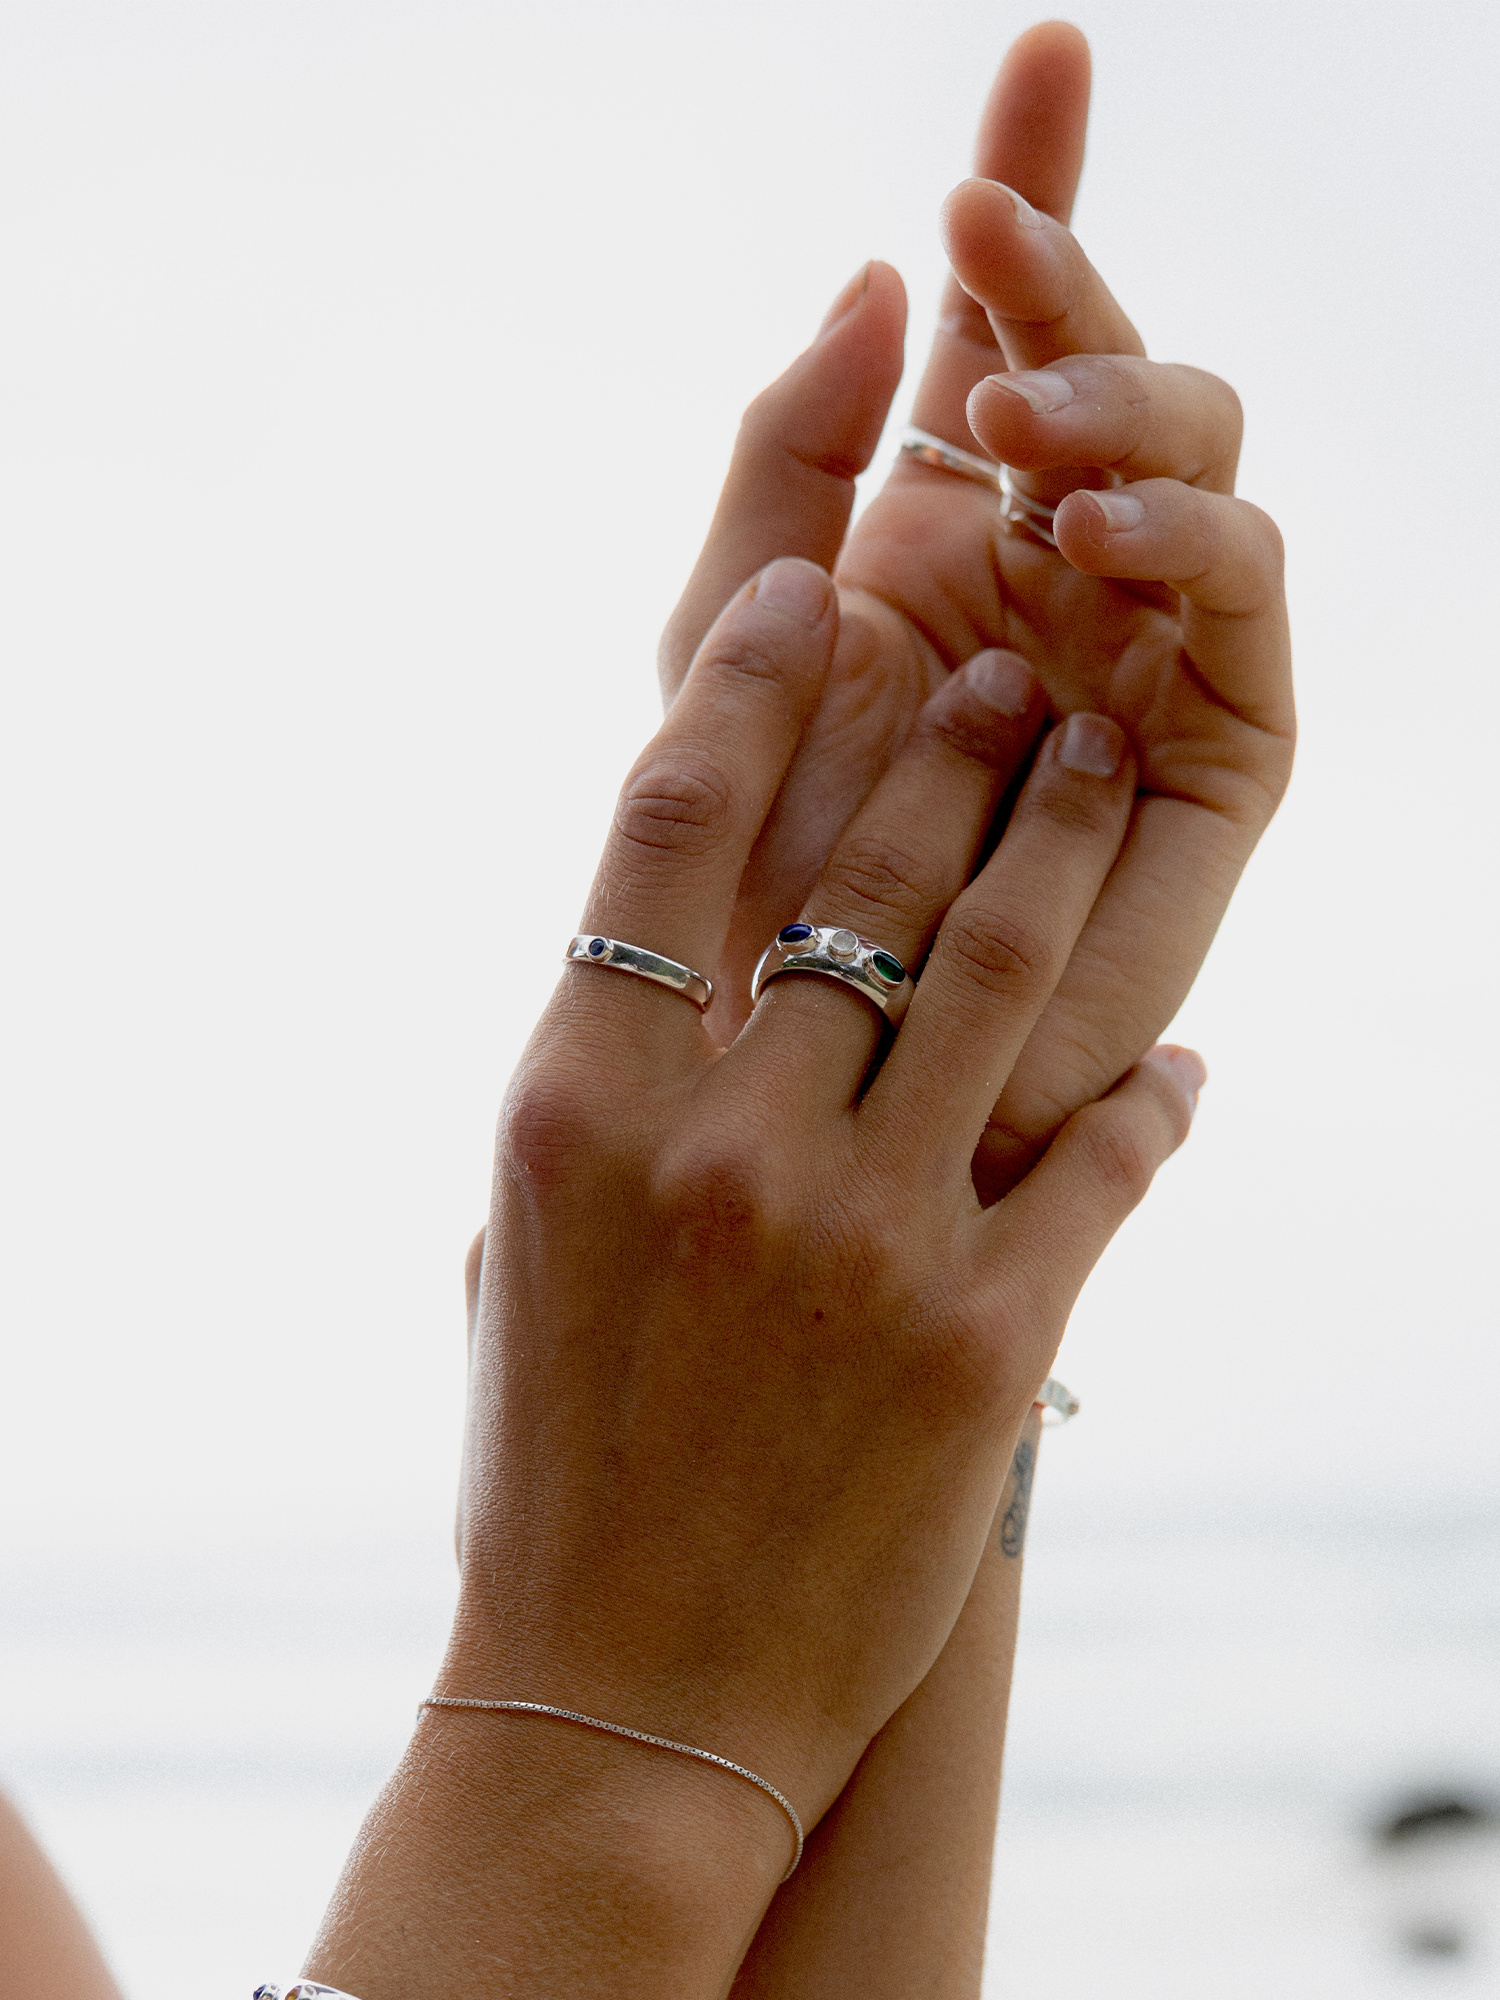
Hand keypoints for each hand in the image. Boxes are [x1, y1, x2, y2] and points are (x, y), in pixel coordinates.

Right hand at [308, 561, 1206, 1998]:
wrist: (627, 1692)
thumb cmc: (552, 1459)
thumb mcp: (523, 1237)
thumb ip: (602, 1079)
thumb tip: (675, 944)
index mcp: (580, 1102)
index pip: (673, 824)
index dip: (754, 681)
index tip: (814, 593)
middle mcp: (723, 1143)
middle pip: (864, 866)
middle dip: (951, 739)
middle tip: (1009, 668)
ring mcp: (864, 1237)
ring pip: (1001, 968)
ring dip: (1064, 840)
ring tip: (1099, 757)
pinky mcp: (987, 1340)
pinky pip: (1104, 1157)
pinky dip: (1151, 1098)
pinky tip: (1179, 1062)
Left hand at [660, 22, 1291, 1199]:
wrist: (817, 1059)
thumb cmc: (760, 867)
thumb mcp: (730, 639)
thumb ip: (787, 456)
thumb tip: (871, 276)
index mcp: (942, 528)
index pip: (1004, 334)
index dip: (1033, 194)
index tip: (1041, 52)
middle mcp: (1057, 568)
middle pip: (1114, 364)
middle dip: (1067, 276)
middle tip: (983, 234)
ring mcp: (1146, 643)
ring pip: (1199, 454)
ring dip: (1120, 404)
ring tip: (1018, 427)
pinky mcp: (1219, 739)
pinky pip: (1240, 598)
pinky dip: (1181, 537)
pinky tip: (1086, 529)